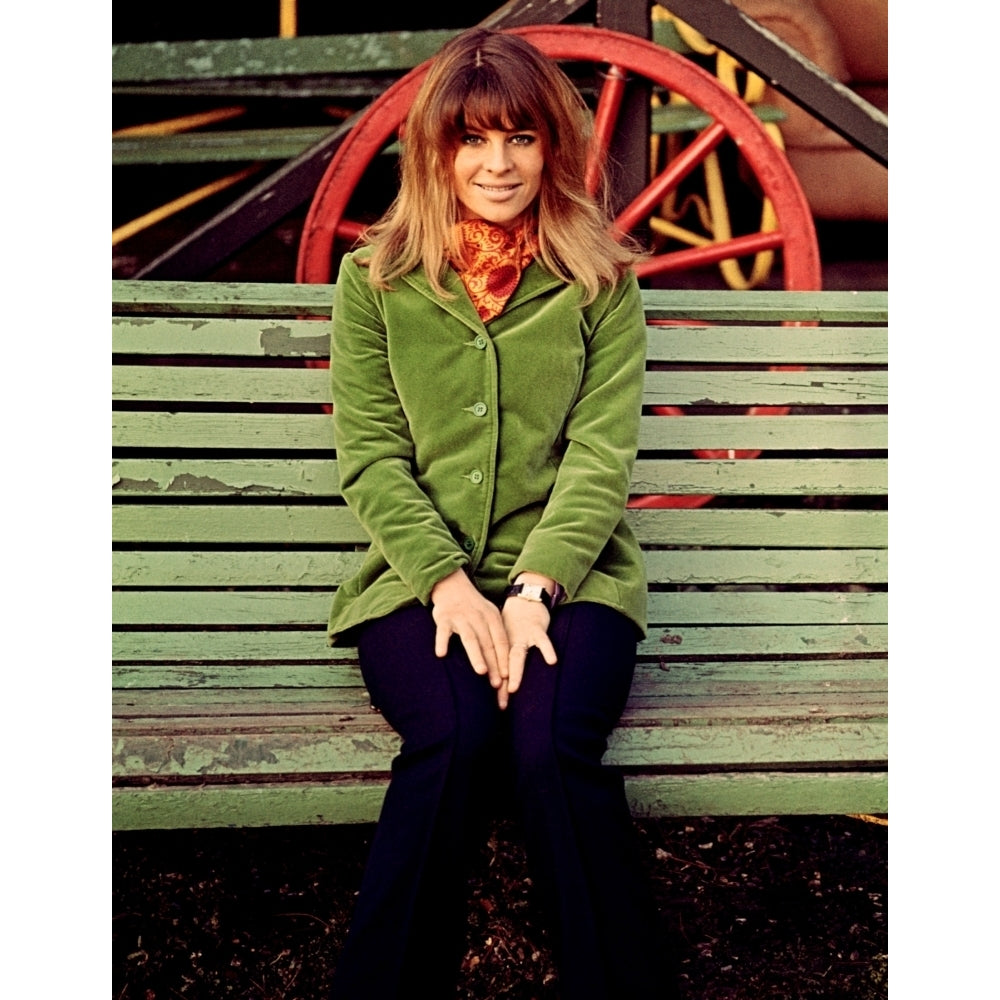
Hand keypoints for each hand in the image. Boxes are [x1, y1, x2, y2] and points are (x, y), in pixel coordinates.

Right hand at [430, 569, 510, 692]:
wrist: (453, 585)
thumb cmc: (475, 608)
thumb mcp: (490, 616)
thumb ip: (496, 636)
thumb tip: (506, 665)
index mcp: (492, 617)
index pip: (501, 641)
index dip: (504, 659)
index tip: (508, 678)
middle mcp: (478, 618)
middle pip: (487, 644)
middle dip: (493, 664)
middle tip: (497, 684)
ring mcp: (461, 617)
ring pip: (470, 639)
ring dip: (476, 655)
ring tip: (481, 671)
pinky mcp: (444, 618)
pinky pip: (443, 631)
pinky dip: (442, 641)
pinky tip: (441, 654)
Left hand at [501, 593, 557, 709]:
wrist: (524, 598)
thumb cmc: (514, 623)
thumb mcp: (505, 638)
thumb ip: (503, 657)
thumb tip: (498, 681)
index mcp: (501, 648)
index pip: (498, 671)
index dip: (498, 689)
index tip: (498, 707)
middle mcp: (509, 644)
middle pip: (504, 667)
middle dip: (502, 686)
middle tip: (501, 703)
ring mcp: (523, 637)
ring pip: (518, 656)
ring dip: (514, 672)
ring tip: (513, 688)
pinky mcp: (537, 629)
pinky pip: (543, 640)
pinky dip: (547, 650)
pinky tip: (552, 661)